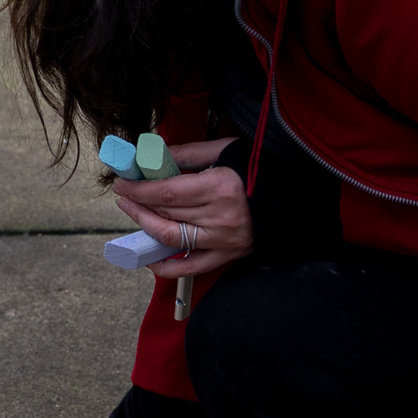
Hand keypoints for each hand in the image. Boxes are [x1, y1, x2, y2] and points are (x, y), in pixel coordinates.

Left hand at [114, 143, 251, 280]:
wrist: (295, 194)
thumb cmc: (262, 168)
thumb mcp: (225, 150)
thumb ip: (188, 153)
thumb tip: (153, 154)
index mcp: (219, 187)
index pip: (165, 192)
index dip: (138, 190)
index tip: (122, 184)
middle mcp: (220, 217)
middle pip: (164, 214)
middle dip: (137, 205)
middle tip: (124, 196)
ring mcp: (224, 240)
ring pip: (171, 239)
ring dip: (145, 228)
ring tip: (134, 216)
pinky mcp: (229, 254)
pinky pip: (191, 268)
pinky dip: (166, 267)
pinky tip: (148, 258)